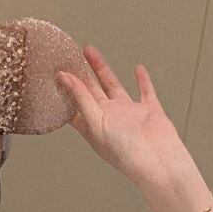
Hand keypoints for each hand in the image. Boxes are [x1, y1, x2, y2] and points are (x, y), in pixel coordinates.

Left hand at [57, 45, 186, 190]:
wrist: (157, 159)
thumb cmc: (125, 151)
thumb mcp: (95, 121)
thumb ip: (81, 98)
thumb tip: (64, 78)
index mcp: (93, 127)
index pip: (74, 106)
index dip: (65, 90)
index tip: (55, 73)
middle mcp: (109, 120)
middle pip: (90, 92)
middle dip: (80, 74)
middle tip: (70, 56)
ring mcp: (129, 114)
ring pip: (113, 86)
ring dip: (102, 69)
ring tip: (90, 53)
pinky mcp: (148, 111)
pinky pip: (145, 92)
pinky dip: (143, 80)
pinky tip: (138, 69)